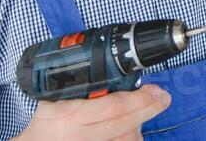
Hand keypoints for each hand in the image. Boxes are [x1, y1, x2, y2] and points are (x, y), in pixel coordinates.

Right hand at [14, 84, 170, 140]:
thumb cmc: (42, 121)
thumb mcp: (53, 98)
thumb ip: (77, 85)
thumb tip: (106, 71)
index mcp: (71, 114)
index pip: (113, 107)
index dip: (138, 99)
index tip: (154, 89)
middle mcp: (82, 134)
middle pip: (125, 123)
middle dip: (148, 108)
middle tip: (163, 97)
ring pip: (126, 138)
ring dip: (140, 123)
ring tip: (146, 109)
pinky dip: (131, 137)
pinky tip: (133, 128)